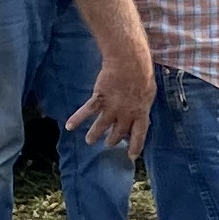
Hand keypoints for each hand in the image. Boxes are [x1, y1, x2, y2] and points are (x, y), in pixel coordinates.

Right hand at [68, 42, 156, 158]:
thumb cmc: (142, 74)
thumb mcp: (149, 93)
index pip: (139, 135)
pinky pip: (87, 111)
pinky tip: (69, 126)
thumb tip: (142, 114)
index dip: (135, 147)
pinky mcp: (99, 99)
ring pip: (101, 126)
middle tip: (109, 145)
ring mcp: (111, 108)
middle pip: (118, 133)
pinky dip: (77, 118)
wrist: (129, 63)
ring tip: (90, 141)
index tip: (131, 157)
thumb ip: (142, 106)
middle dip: (113, 140)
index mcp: (140, 113)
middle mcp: (125, 115)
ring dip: (94, 135)